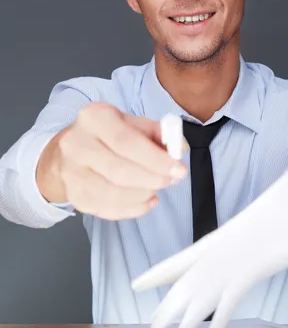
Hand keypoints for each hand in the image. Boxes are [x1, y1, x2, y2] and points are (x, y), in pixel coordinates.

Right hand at [37, 102, 187, 218]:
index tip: (179, 169)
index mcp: (94, 118)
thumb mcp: (131, 123)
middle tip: (171, 180)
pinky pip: (107, 209)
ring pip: (113, 194)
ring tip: (156, 188)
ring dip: (143, 195)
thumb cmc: (105, 135)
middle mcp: (76, 144)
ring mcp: (71, 173)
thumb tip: (179, 148)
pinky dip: (132, 209)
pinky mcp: (73, 196)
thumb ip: (158, 132)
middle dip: (153, 179)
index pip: (127, 142)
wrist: (67, 152)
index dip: (156, 159)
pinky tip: (145, 200)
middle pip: (120, 171)